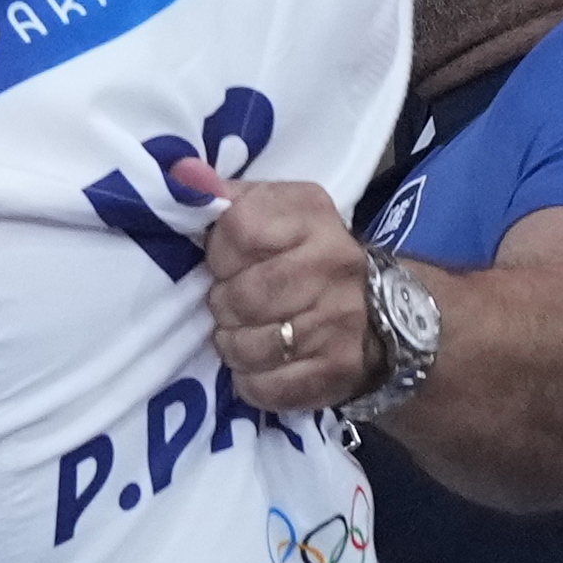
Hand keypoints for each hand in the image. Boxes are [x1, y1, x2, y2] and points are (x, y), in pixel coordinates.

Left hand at [183, 166, 374, 415]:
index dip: (219, 253)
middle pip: (242, 295)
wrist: (382, 309)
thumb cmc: (305, 254)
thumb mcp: (272, 210)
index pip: (238, 229)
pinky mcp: (339, 369)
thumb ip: (223, 196)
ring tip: (243, 334)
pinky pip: (268, 387)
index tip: (225, 262)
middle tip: (231, 305)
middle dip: (222, 305)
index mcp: (311, 214)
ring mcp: (341, 320)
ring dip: (233, 345)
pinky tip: (259, 365)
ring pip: (250, 345)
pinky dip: (251, 381)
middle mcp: (333, 263)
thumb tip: (180, 176)